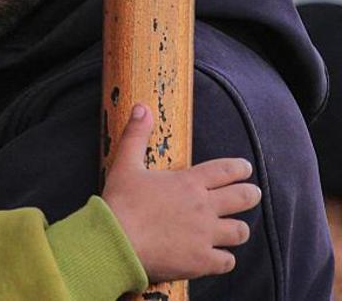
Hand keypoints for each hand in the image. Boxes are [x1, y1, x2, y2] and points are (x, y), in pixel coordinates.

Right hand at [102, 104, 260, 281]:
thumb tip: (141, 107)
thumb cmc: (119, 202)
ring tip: (235, 228)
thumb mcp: (125, 164)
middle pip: (243, 198)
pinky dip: (225, 258)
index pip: (226, 170)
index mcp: (188, 182)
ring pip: (240, 231)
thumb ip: (136, 135)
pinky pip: (227, 261)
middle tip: (252, 194)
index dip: (240, 168)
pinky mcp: (201, 260)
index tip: (245, 168)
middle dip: (251, 194)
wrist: (115, 241)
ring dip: (238, 228)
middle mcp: (203, 207)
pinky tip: (218, 256)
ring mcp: (205, 235)